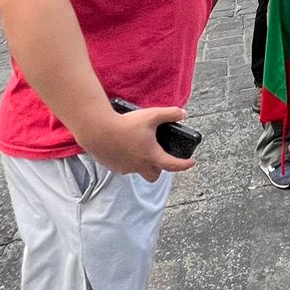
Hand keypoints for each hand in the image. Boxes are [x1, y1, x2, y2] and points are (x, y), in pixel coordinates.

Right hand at [75, 107, 194, 180]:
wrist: (98, 130)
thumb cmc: (126, 124)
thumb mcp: (151, 116)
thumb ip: (169, 114)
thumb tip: (183, 114)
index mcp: (151, 156)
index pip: (172, 165)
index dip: (184, 165)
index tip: (191, 163)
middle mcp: (139, 166)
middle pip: (154, 175)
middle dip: (160, 169)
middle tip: (161, 157)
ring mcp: (125, 168)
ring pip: (138, 171)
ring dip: (142, 163)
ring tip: (140, 147)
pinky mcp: (113, 166)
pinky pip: (124, 167)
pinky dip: (128, 160)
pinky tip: (125, 147)